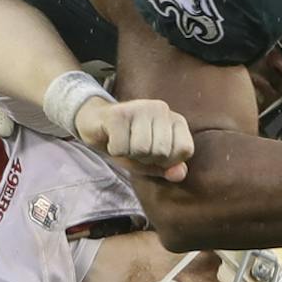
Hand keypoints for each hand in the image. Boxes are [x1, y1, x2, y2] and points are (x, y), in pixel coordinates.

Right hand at [75, 98, 191, 180]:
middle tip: (134, 147)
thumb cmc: (129, 143)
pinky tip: (113, 139)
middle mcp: (161, 108)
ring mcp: (140, 107)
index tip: (154, 153)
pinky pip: (121, 147)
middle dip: (145, 158)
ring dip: (129, 154)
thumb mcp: (152, 160)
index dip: (167, 161)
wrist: (96, 123)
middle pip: (161, 152)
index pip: (185, 150)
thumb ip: (168, 168)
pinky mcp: (118, 112)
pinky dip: (114, 150)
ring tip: (124, 143)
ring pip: (141, 149)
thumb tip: (179, 174)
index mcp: (176, 119)